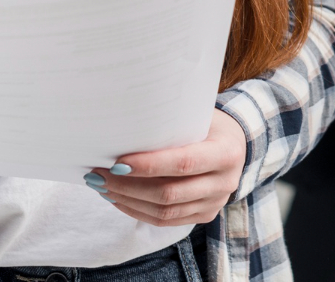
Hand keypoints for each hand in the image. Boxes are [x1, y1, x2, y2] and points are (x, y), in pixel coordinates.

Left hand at [92, 109, 246, 225]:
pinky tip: (118, 198)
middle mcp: (224, 182)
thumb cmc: (209, 123)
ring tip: (102, 187)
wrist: (237, 143)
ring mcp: (215, 203)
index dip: (148, 165)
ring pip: (164, 212)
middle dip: (128, 186)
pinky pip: (165, 221)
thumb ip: (171, 122)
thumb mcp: (199, 114)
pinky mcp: (204, 215)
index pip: (183, 163)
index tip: (116, 162)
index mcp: (226, 152)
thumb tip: (122, 126)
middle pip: (169, 193)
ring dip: (128, 201)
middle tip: (97, 175)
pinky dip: (137, 211)